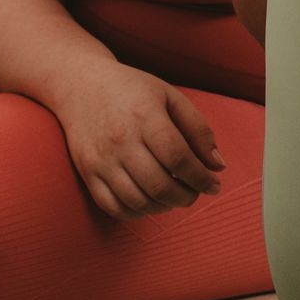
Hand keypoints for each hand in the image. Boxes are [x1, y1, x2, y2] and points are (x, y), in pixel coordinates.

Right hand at [48, 60, 226, 219]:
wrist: (82, 85)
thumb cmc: (132, 90)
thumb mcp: (170, 97)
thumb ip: (198, 130)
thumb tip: (218, 166)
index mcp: (145, 116)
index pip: (179, 159)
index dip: (201, 178)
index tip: (213, 185)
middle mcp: (121, 140)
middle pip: (160, 186)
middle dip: (186, 197)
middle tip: (195, 193)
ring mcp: (101, 159)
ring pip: (138, 201)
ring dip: (164, 207)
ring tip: (175, 197)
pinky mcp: (87, 172)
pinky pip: (113, 207)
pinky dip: (137, 213)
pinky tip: (150, 202)